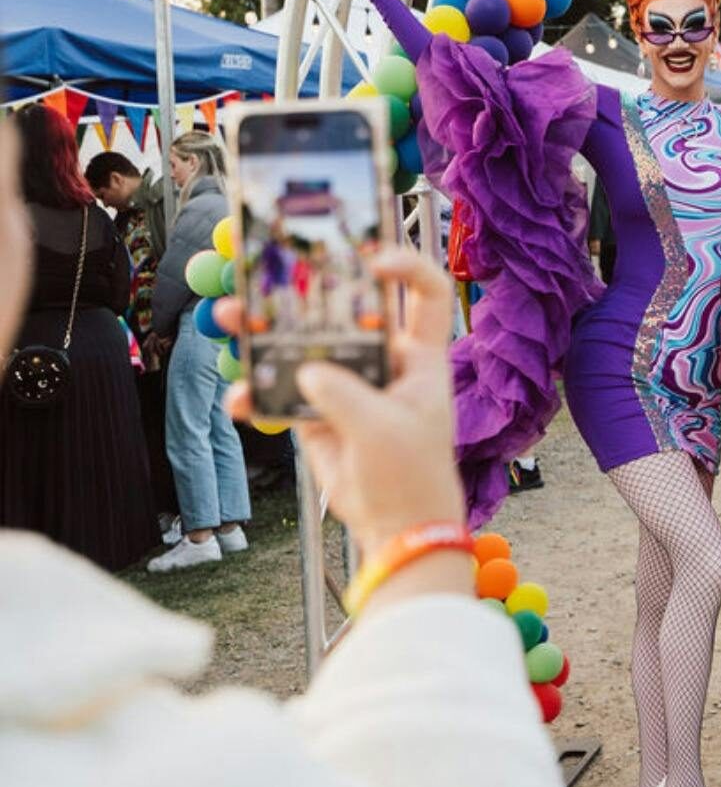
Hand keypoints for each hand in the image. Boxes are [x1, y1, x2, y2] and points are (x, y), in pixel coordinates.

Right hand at [226, 248, 462, 558]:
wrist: (396, 527)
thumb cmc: (410, 474)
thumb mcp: (381, 430)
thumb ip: (343, 394)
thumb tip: (306, 371)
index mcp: (418, 356)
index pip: (425, 296)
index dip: (407, 268)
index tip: (375, 259)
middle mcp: (383, 361)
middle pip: (342, 313)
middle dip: (303, 292)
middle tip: (262, 278)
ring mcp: (347, 384)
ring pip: (303, 347)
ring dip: (265, 333)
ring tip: (229, 319)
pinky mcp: (318, 412)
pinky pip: (281, 392)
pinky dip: (256, 393)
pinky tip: (236, 398)